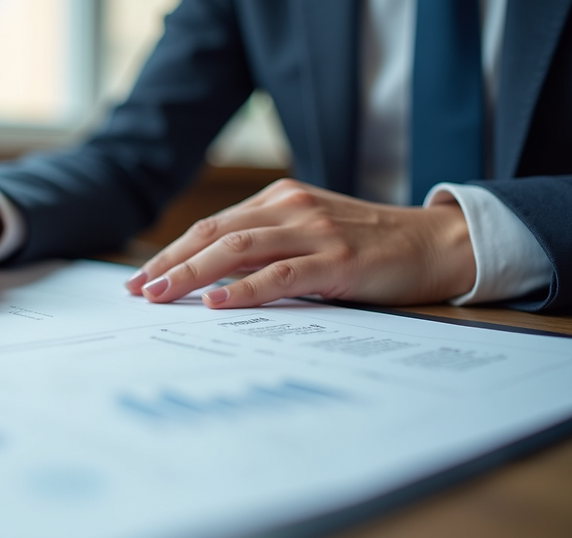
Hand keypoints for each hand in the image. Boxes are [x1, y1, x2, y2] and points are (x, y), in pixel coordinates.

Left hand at [125, 179, 475, 306]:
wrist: (435, 243)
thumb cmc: (368, 245)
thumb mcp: (310, 235)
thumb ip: (268, 248)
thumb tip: (212, 279)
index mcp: (280, 200)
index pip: (212, 226)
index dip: (172, 252)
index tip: (141, 278)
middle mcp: (290, 208)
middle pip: (213, 234)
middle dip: (169, 263)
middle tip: (137, 290)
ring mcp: (313, 231)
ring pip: (236, 249)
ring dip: (191, 274)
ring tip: (160, 295)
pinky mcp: (337, 259)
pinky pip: (280, 274)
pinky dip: (243, 289)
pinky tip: (215, 302)